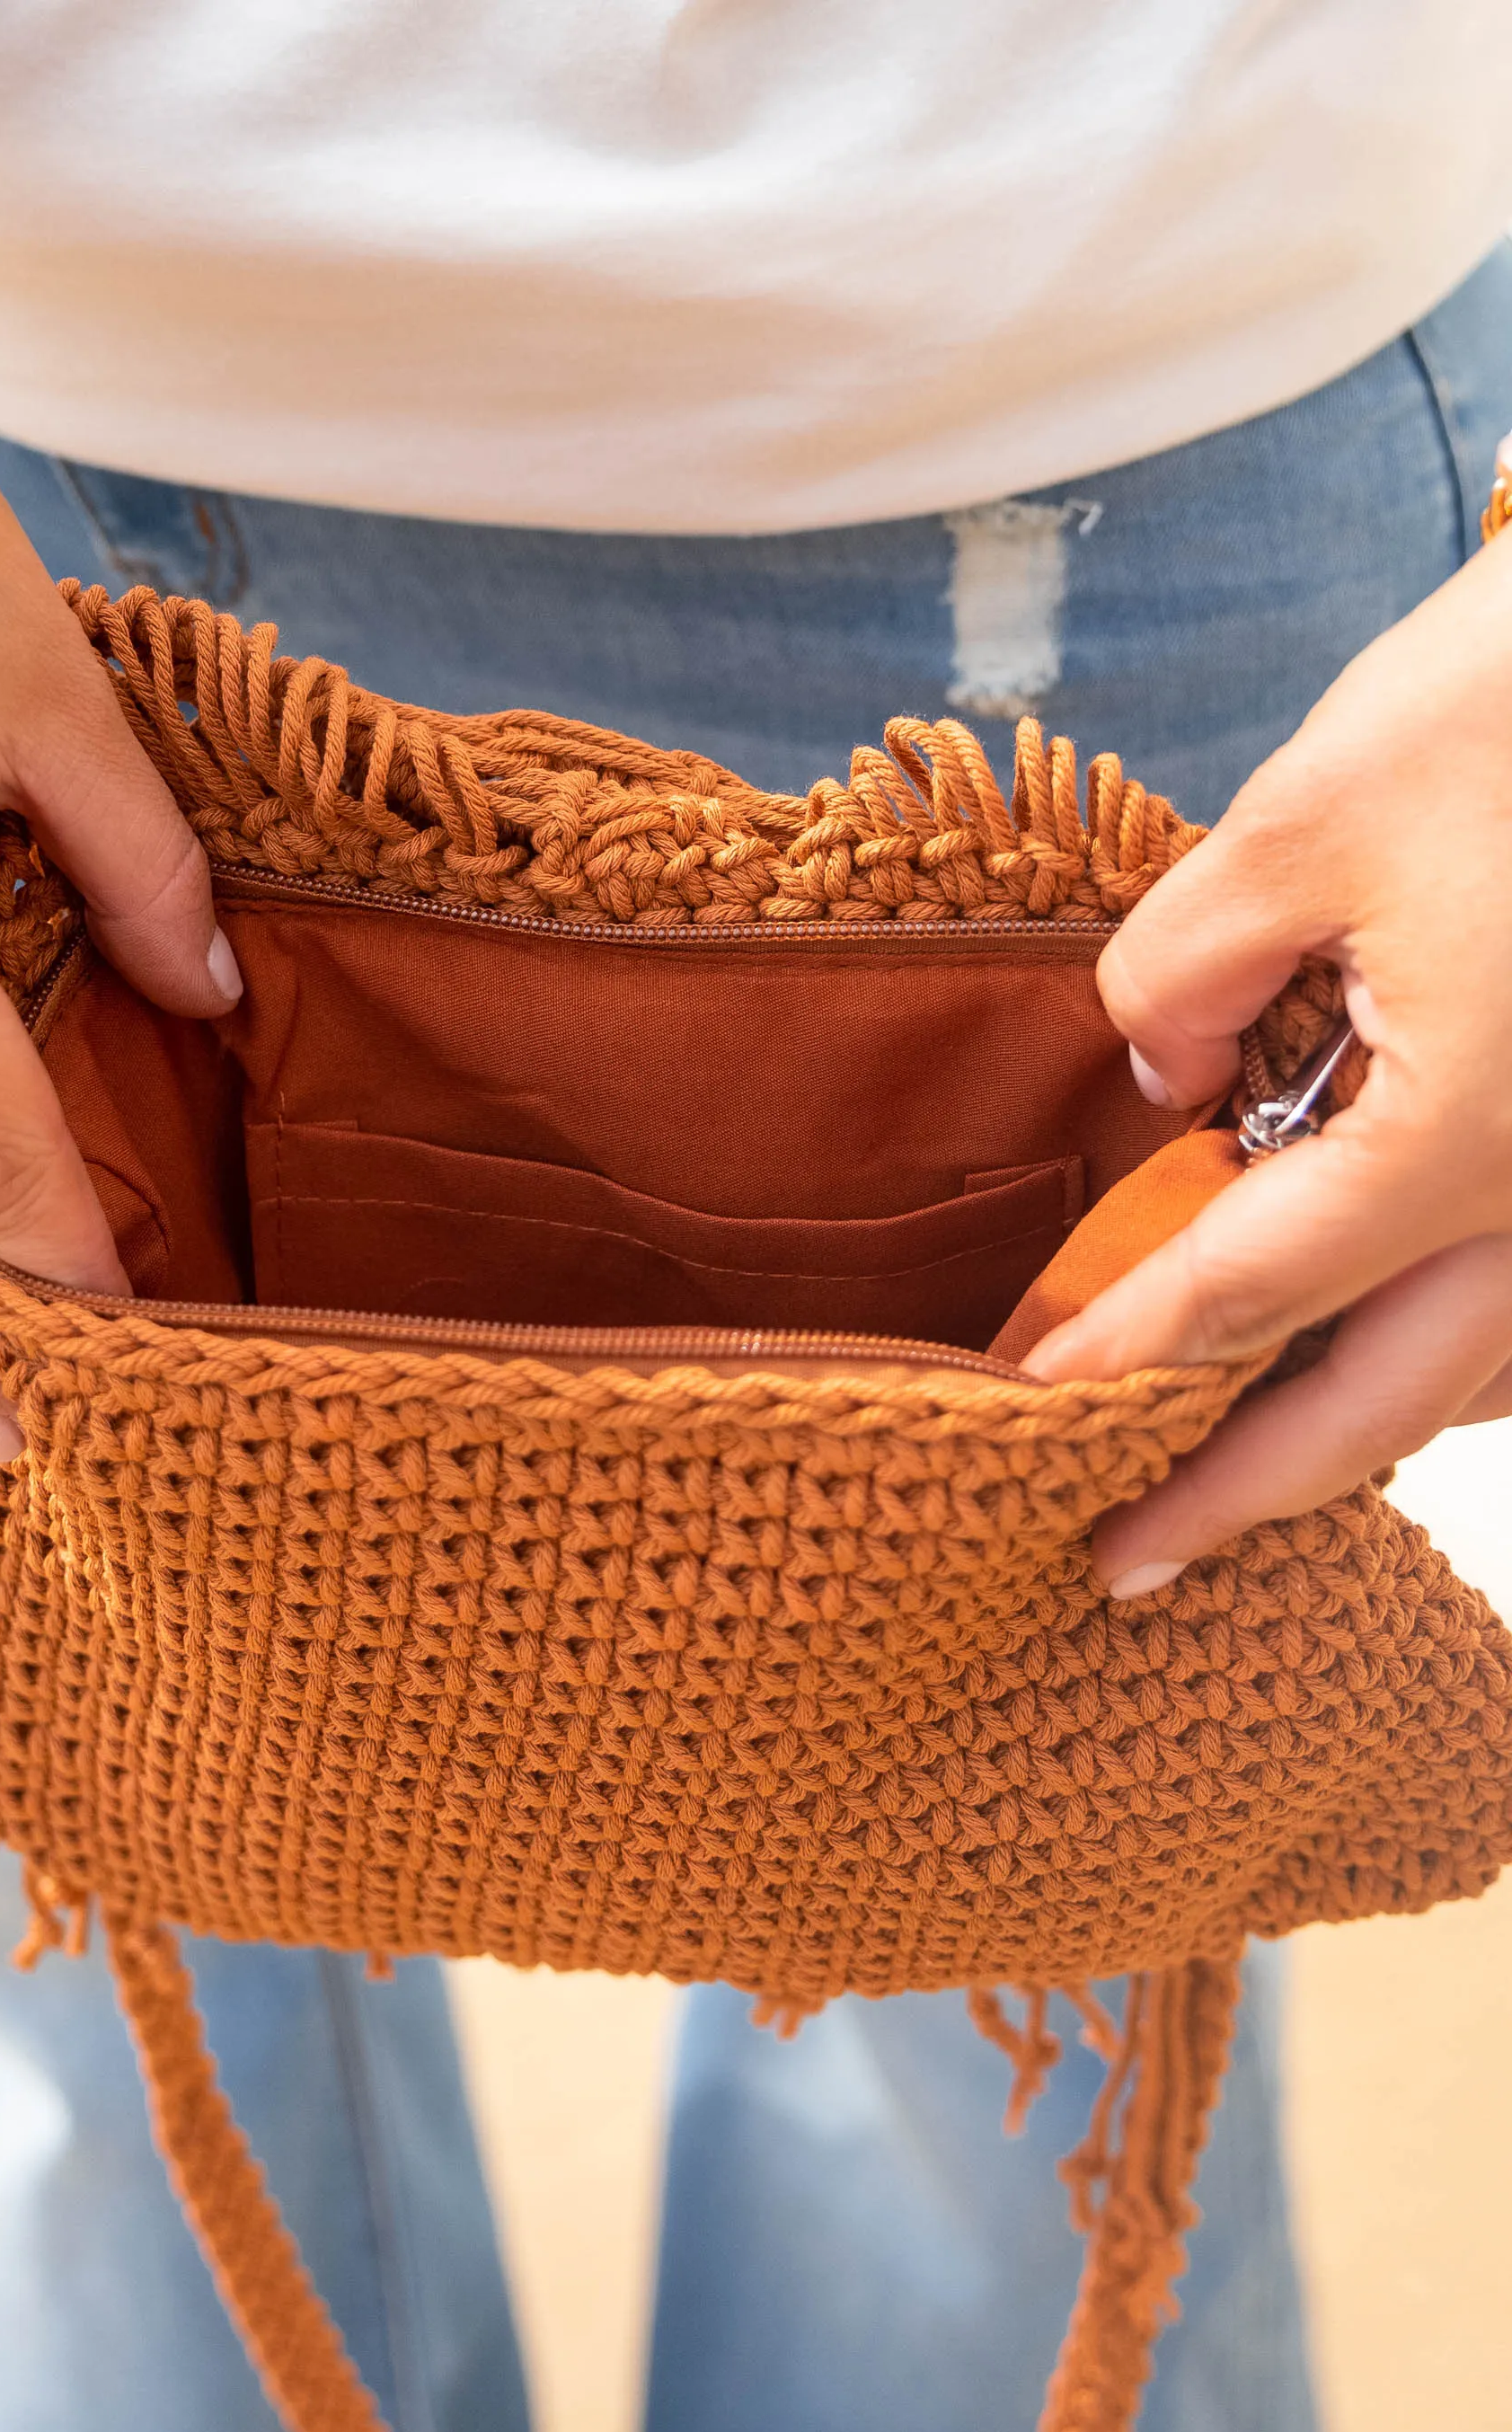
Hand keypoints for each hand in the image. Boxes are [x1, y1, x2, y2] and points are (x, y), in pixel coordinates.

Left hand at [1023, 511, 1511, 1594]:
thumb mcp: (1311, 811)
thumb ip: (1187, 968)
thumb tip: (1155, 1075)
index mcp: (1460, 1145)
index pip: (1245, 1291)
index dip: (1120, 1352)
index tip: (1019, 1405)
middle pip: (1382, 1403)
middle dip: (1246, 1493)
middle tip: (1122, 1565)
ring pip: (1481, 1371)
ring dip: (1357, 1433)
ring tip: (1235, 1469)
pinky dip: (1447, 1352)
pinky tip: (1379, 1334)